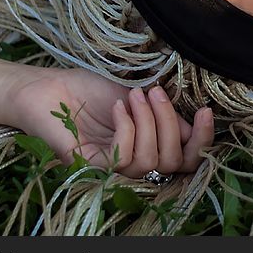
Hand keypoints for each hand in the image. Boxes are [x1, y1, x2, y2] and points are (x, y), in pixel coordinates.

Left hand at [5, 67, 214, 178]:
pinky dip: (126, 128)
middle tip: (155, 94)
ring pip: (149, 161)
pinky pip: (121, 158)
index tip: (205, 111)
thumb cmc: (89, 90)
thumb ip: (164, 114)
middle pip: (173, 164)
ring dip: (147, 122)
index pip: (186, 161)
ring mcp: (109, 167)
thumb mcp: (137, 98)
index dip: (202, 141)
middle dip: (170, 123)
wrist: (47, 85)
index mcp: (147, 147)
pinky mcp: (87, 165)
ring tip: (132, 96)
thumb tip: (192, 123)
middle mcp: (131, 163)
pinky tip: (117, 107)